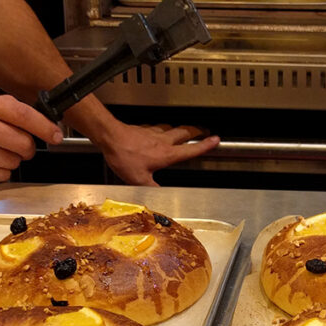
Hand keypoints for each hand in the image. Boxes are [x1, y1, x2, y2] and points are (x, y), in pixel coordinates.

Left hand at [98, 123, 219, 185]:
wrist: (110, 136)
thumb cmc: (124, 155)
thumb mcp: (138, 179)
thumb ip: (152, 189)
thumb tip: (161, 197)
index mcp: (166, 154)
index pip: (191, 149)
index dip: (205, 145)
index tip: (215, 140)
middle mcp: (162, 141)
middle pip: (185, 132)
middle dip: (198, 131)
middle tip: (205, 131)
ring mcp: (152, 133)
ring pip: (172, 128)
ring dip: (180, 128)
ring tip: (185, 129)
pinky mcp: (142, 129)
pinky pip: (156, 127)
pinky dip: (162, 128)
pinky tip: (158, 131)